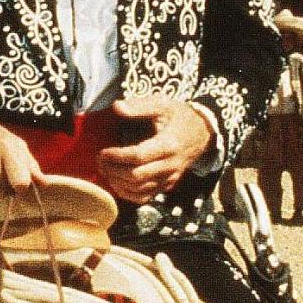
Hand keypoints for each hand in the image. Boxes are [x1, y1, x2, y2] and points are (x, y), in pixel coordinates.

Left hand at [96, 95, 215, 202]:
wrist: (202, 132)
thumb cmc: (179, 117)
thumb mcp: (162, 104)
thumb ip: (139, 106)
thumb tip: (117, 107)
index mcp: (168, 144)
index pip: (139, 156)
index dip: (117, 156)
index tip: (103, 152)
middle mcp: (170, 165)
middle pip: (137, 176)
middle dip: (114, 170)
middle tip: (101, 161)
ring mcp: (169, 177)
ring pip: (139, 190)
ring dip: (118, 183)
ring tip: (106, 170)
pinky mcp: (167, 185)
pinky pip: (145, 197)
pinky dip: (128, 194)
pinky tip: (117, 182)